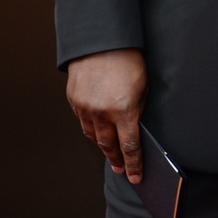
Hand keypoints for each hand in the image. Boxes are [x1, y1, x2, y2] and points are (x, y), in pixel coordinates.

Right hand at [67, 48, 148, 182]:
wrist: (100, 41)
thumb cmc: (127, 60)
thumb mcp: (143, 87)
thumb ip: (138, 110)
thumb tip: (135, 128)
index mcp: (124, 111)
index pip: (129, 146)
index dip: (133, 164)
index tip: (135, 176)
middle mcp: (102, 113)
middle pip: (108, 145)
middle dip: (116, 159)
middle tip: (120, 168)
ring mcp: (85, 107)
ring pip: (93, 136)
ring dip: (103, 146)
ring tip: (110, 153)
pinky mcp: (74, 100)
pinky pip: (83, 121)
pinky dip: (91, 128)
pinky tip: (97, 131)